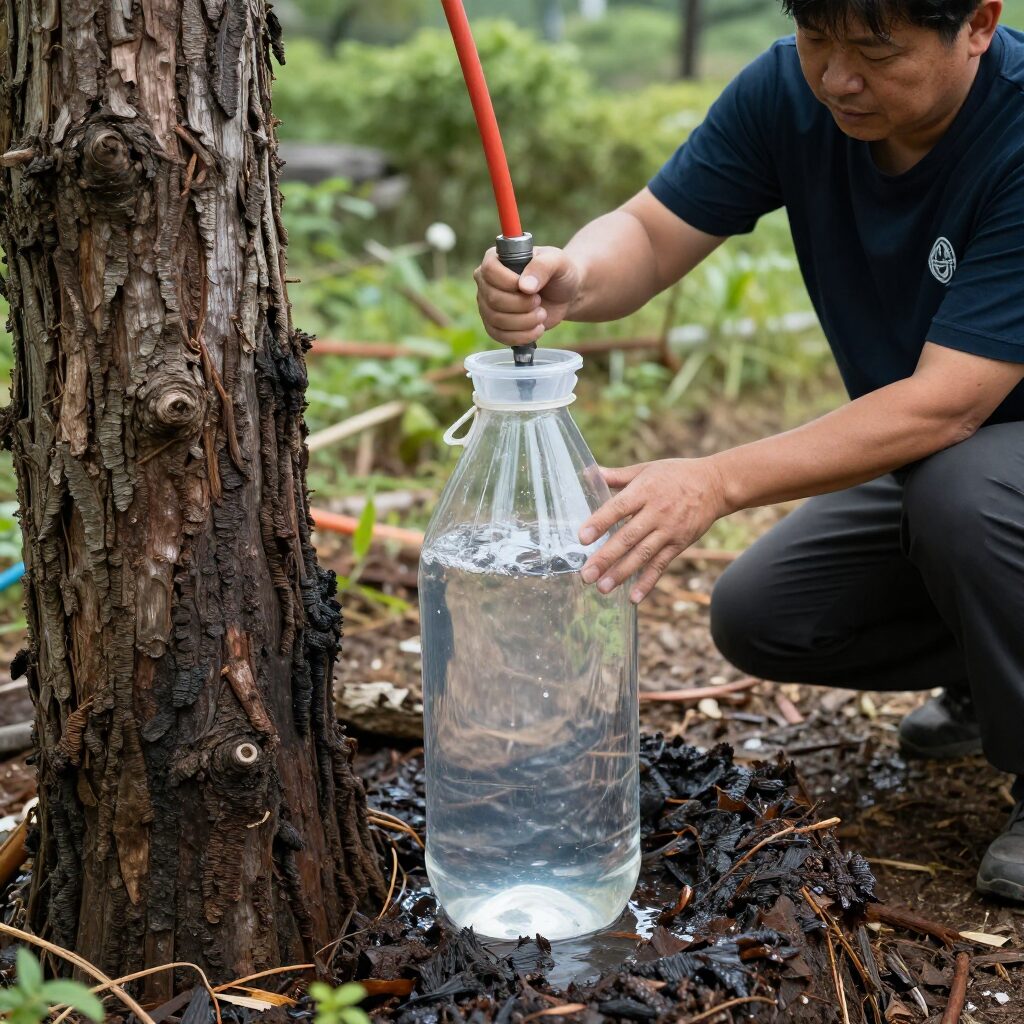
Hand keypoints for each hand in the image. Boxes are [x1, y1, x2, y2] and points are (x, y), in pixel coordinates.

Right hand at [474, 246, 581, 346]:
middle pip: (493, 299)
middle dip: (521, 305)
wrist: (563, 295)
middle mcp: (486, 282)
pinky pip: (499, 336)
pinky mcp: (494, 325)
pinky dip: (521, 336)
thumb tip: (525, 286)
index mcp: (496, 259)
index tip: (530, 289)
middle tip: (539, 301)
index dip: (509, 283)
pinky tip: (537, 329)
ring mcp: (487, 305)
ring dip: (524, 321)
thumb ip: (542, 267)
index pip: (489, 271)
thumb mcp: (557, 261)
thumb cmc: (558, 273)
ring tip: (541, 314)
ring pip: (496, 320)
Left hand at [578, 458, 728, 603]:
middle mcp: (656, 512)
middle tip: (586, 574)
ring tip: (603, 588)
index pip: (618, 508)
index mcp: (644, 491)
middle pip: (628, 537)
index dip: (600, 522)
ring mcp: (668, 530)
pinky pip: (661, 565)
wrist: (715, 485)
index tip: (582, 538)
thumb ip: (617, 476)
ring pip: (642, 554)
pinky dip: (648, 582)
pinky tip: (633, 597)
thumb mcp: (646, 469)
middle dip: (606, 557)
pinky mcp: (679, 544)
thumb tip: (589, 472)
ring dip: (622, 573)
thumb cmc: (675, 475)